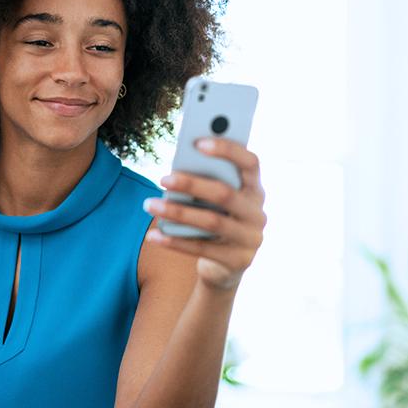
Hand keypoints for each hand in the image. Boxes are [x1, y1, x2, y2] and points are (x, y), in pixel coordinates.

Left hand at [143, 138, 266, 290]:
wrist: (227, 266)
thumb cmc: (217, 219)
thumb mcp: (217, 200)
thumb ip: (207, 182)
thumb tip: (176, 171)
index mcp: (256, 189)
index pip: (251, 163)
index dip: (228, 150)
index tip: (198, 142)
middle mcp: (258, 213)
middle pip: (225, 194)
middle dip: (192, 184)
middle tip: (163, 178)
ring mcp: (251, 239)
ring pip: (211, 222)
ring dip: (177, 213)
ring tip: (150, 205)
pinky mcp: (238, 261)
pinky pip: (201, 249)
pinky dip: (175, 241)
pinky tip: (153, 235)